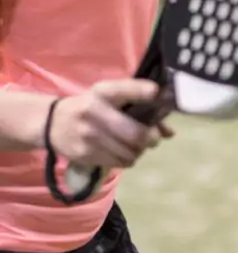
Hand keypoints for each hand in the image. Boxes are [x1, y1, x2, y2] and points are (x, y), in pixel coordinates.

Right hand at [48, 79, 172, 167]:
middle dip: (151, 139)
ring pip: (131, 152)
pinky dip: (127, 159)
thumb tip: (169, 132)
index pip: (125, 89)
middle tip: (152, 138)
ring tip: (134, 145)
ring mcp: (87, 135)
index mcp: (103, 92)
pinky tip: (120, 151)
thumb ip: (143, 110)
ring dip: (139, 151)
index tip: (155, 92)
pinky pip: (120, 162)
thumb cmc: (93, 108)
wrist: (52, 123)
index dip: (143, 91)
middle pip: (136, 134)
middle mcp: (93, 112)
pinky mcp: (84, 154)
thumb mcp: (113, 100)